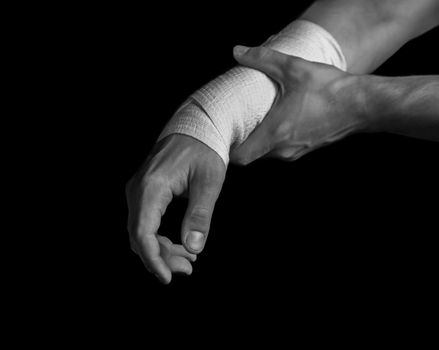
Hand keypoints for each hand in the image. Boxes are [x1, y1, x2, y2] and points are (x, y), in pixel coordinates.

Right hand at [126, 134, 225, 283]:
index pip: (142, 232)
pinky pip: (146, 222)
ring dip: (162, 250)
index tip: (167, 277)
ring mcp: (138, 190)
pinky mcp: (144, 192)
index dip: (153, 259)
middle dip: (161, 258)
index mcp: (152, 187)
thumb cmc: (205, 150)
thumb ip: (200, 215)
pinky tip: (180, 245)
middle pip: (139, 236)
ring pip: (141, 231)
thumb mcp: (209, 182)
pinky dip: (160, 238)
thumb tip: (193, 248)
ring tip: (188, 261)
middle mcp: (138, 189)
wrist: (196, 127)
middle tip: (188, 268)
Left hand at [230, 45, 367, 164]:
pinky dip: (274, 139)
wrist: (363, 105)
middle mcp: (283, 149)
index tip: (222, 137)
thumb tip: (239, 52)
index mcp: (275, 133)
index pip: (241, 158)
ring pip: (267, 153)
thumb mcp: (294, 69)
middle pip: (252, 155)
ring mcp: (296, 152)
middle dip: (241, 142)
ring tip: (255, 120)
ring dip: (259, 140)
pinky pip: (282, 149)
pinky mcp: (306, 149)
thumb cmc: (330, 90)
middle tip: (235, 124)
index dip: (227, 151)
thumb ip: (263, 60)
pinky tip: (278, 120)